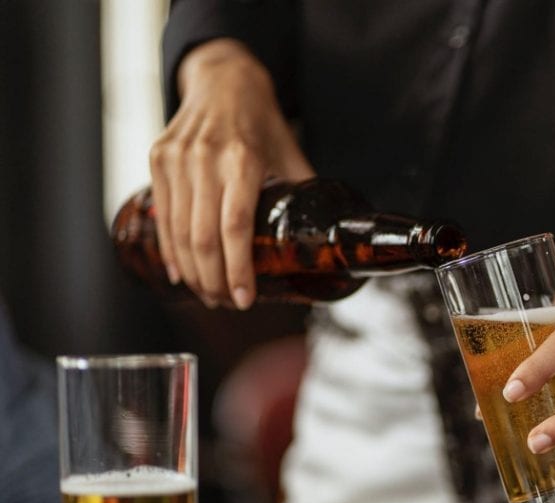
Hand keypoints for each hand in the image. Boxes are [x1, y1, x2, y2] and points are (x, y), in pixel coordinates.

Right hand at [148, 39, 313, 308]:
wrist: (223, 78)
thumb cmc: (261, 120)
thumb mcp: (289, 152)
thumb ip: (305, 193)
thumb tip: (327, 237)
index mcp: (242, 159)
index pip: (236, 226)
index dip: (238, 268)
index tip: (244, 299)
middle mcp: (205, 158)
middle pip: (203, 237)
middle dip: (214, 280)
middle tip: (227, 303)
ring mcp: (176, 158)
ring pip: (178, 231)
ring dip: (193, 272)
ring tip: (209, 295)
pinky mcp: (158, 158)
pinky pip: (163, 215)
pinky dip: (171, 250)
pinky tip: (182, 273)